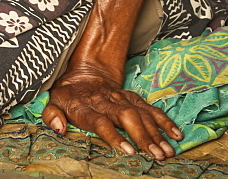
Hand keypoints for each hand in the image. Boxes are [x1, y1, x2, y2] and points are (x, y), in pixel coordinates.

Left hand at [42, 63, 181, 159]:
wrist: (84, 72)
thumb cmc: (68, 94)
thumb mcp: (53, 101)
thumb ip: (52, 114)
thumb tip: (59, 129)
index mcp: (87, 107)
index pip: (101, 122)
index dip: (114, 136)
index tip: (128, 151)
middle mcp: (108, 103)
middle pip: (127, 118)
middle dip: (143, 137)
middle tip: (155, 155)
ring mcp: (123, 99)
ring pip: (141, 114)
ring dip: (156, 133)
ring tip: (167, 152)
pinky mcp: (133, 98)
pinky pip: (150, 108)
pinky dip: (164, 121)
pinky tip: (175, 135)